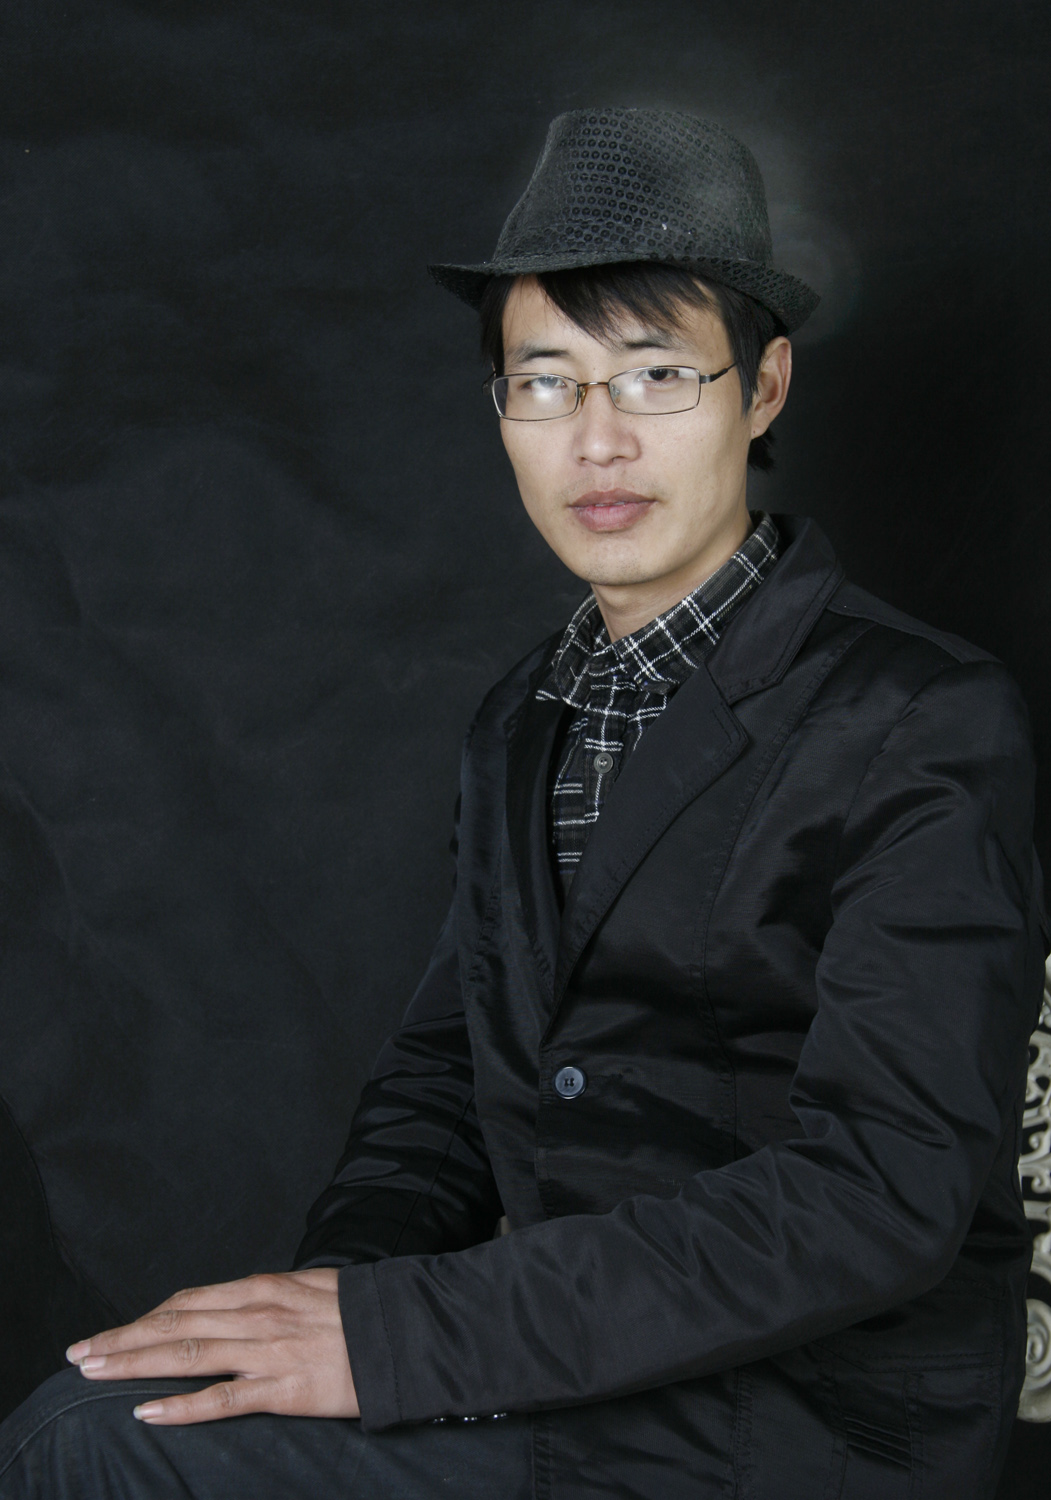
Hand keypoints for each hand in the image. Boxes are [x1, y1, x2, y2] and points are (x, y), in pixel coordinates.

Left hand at [66, 1268, 358, 1424]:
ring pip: (186, 1354)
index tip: (114, 1332)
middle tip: (79, 1353)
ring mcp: (267, 1352)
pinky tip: (148, 1411)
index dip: (145, 1317)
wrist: (407, 1333)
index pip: (189, 1300)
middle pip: (174, 1324)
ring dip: (133, 1363)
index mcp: (263, 1288)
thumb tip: (236, 1309)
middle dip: (122, 1339)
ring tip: (94, 1373)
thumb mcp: (309, 1290)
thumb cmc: (361, 1313)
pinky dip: (180, 1406)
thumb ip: (269, 1300)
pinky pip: (222, 1400)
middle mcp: (257, 1314)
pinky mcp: (283, 1390)